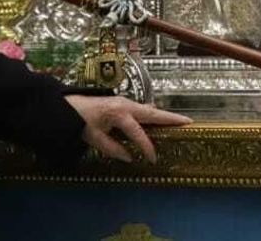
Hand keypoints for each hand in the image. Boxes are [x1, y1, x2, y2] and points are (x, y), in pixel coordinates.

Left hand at [66, 95, 189, 162]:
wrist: (72, 105)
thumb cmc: (82, 121)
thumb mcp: (94, 138)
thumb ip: (113, 149)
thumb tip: (130, 157)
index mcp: (119, 114)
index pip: (137, 133)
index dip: (146, 146)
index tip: (153, 158)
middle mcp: (127, 105)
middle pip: (153, 113)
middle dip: (171, 118)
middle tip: (188, 122)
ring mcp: (128, 102)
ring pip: (151, 110)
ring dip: (166, 115)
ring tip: (182, 121)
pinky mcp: (126, 103)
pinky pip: (145, 110)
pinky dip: (156, 114)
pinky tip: (163, 120)